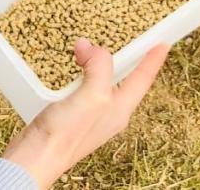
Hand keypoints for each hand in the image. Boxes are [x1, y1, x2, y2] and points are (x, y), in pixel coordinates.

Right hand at [2, 39, 169, 188]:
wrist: (36, 157)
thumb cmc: (66, 136)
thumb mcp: (93, 95)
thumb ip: (99, 67)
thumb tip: (91, 47)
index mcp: (120, 109)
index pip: (142, 79)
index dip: (153, 60)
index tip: (163, 44)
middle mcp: (109, 113)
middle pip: (124, 79)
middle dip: (126, 59)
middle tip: (132, 42)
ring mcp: (90, 114)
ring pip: (102, 80)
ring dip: (99, 62)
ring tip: (93, 49)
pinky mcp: (72, 112)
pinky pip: (84, 85)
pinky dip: (81, 71)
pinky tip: (74, 67)